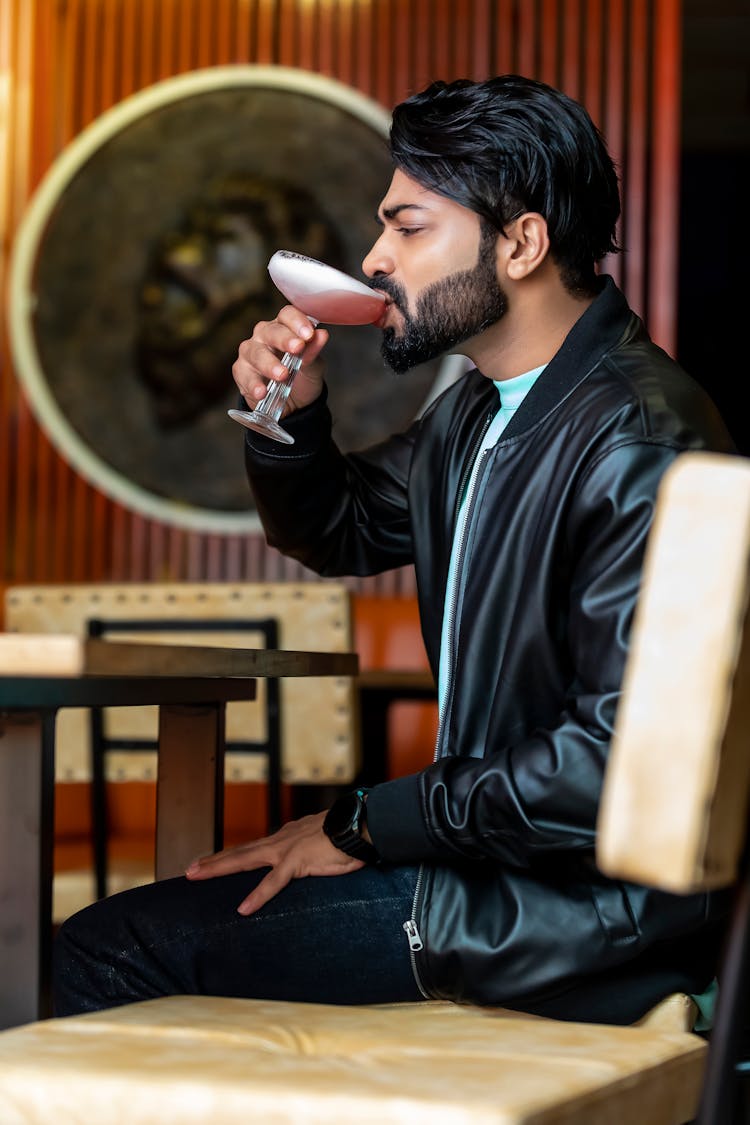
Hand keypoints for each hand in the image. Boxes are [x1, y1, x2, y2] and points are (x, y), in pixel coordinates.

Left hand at [184, 811, 363, 915]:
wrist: (360, 824)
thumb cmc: (347, 836)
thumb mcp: (321, 844)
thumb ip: (308, 854)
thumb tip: (306, 862)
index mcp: (286, 837)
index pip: (252, 848)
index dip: (231, 856)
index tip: (212, 862)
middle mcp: (280, 841)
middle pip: (240, 852)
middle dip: (213, 861)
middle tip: (189, 869)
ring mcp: (285, 850)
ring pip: (245, 859)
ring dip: (218, 868)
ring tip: (196, 875)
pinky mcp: (297, 862)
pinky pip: (273, 882)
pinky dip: (258, 896)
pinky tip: (244, 908)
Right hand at [232, 305, 328, 416]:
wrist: (294, 403)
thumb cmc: (302, 376)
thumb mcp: (313, 366)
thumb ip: (314, 351)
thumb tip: (322, 335)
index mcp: (284, 327)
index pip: (287, 315)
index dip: (297, 322)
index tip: (309, 334)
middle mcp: (264, 335)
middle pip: (270, 331)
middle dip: (284, 340)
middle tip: (297, 349)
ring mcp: (251, 352)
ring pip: (255, 353)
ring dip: (269, 364)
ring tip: (282, 375)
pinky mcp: (241, 371)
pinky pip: (244, 375)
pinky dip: (254, 384)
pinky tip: (262, 392)